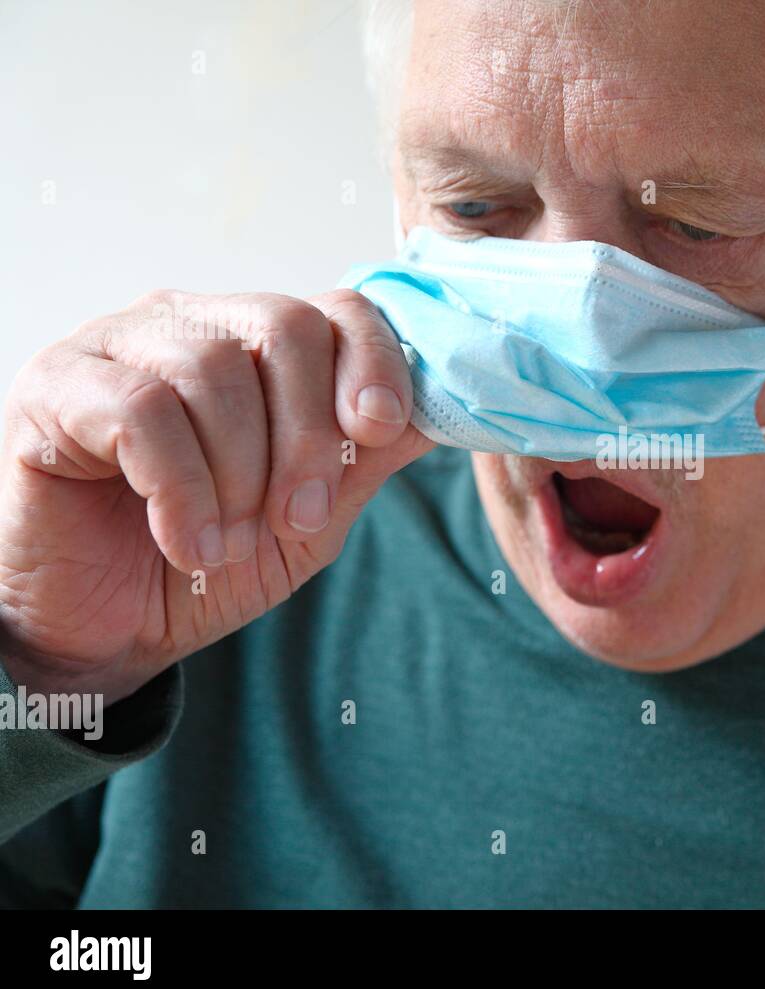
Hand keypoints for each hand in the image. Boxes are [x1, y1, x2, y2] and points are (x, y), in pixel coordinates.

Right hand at [0, 289, 433, 703]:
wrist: (107, 630)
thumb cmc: (209, 563)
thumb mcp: (309, 519)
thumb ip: (361, 459)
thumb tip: (435, 413)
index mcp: (260, 348)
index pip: (337, 310)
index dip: (374, 363)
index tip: (379, 432)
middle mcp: (193, 326)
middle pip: (284, 327)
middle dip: (309, 434)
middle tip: (300, 518)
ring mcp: (119, 344)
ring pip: (213, 370)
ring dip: (239, 475)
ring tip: (228, 544)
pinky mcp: (57, 385)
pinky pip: (141, 410)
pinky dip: (180, 488)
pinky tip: (187, 543)